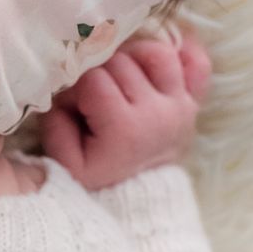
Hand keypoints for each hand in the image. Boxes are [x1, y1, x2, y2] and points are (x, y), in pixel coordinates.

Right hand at [38, 25, 213, 191]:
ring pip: (157, 54)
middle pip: (122, 62)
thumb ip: (55, 125)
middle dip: (99, 71)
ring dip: (133, 58)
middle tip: (91, 95)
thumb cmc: (96, 176)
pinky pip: (197, 65)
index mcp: (124, 130)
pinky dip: (180, 55)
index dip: (75, 87)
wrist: (136, 197)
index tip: (72, 106)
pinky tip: (155, 63)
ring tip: (119, 77)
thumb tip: (62, 90)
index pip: (92, 80)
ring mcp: (179, 105)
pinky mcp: (191, 102)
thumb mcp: (64, 163)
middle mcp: (157, 113)